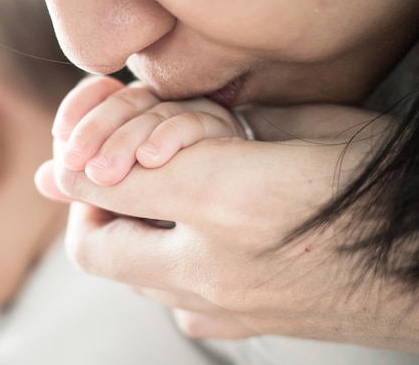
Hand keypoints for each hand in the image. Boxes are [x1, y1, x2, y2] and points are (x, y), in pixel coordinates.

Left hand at [35, 78, 416, 349]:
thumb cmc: (375, 183)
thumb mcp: (295, 129)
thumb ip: (195, 132)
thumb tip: (112, 146)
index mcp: (229, 202)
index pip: (103, 182)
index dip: (81, 160)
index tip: (85, 154)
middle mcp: (215, 271)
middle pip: (97, 247)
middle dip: (93, 207)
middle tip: (118, 175)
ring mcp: (222, 311)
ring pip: (130, 275)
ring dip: (127, 236)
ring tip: (167, 200)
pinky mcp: (235, 328)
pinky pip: (170, 298)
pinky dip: (164, 263)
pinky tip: (202, 233)